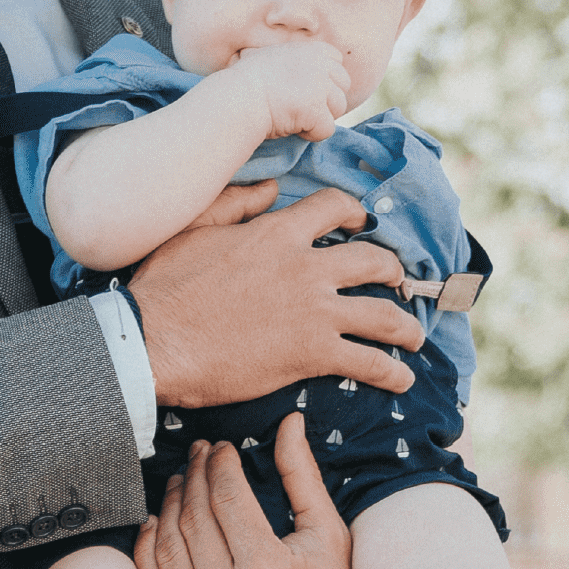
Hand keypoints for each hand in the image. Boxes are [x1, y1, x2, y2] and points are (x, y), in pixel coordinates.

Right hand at [128, 184, 421, 406]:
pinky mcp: (313, 353)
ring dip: (406, 327)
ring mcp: (315, 312)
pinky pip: (369, 362)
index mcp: (277, 234)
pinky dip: (392, 372)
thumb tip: (270, 189)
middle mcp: (306, 268)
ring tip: (413, 337)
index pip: (333, 207)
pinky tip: (401, 379)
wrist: (155, 341)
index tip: (362, 224)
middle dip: (393, 272)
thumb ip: (235, 204)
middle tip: (397, 283)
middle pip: (374, 261)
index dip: (355, 213)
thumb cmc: (165, 288)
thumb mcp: (193, 229)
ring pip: (384, 314)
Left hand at [134, 418, 372, 568]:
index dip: (220, 463)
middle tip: (197, 455)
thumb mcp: (330, 537)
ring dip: (169, 505)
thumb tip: (288, 421)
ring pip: (167, 547)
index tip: (221, 448)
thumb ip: (304, 477)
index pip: (227, 496)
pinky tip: (155, 522)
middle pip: (194, 517)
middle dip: (194, 476)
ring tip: (180, 482)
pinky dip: (148, 548)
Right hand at [230, 40, 349, 141]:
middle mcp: (319, 64)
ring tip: (295, 118)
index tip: (304, 90)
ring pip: (339, 108)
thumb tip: (268, 57)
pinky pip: (327, 129)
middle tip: (301, 108)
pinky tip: (292, 129)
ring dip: (320, 117)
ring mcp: (319, 86)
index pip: (337, 62)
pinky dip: (311, 134)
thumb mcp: (265, 58)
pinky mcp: (315, 109)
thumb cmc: (242, 83)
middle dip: (326, 100)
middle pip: (343, 86)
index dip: (325, 80)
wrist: (234, 100)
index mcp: (310, 50)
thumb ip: (285, 59)